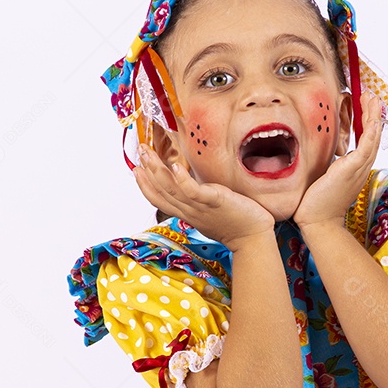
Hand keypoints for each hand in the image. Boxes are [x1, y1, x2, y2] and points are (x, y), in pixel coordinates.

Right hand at [133, 144, 274, 250]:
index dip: (145, 185)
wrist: (252, 237)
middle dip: (147, 171)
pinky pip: (194, 192)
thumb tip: (191, 187)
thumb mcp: (209, 210)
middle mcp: (189, 210)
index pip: (159, 199)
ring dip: (157, 171)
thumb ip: (197, 199)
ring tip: (148, 153)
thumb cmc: (234, 222)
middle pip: (161, 192)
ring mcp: (200, 207)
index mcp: (187, 212)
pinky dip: (183, 180)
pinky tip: (176, 166)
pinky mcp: (214, 202)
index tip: (135, 169)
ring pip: (172, 190)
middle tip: (139, 151)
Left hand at [294, 88, 382, 231]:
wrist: (317, 221)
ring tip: (371, 98)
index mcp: (354, 168)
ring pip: (372, 137)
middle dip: (371, 114)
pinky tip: (371, 117)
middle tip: (370, 96)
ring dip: (373, 116)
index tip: (360, 107)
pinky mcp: (353, 169)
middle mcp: (360, 167)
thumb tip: (321, 152)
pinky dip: (370, 130)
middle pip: (372, 135)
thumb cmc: (316, 203)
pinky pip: (367, 146)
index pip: (364, 141)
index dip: (365, 123)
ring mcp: (359, 168)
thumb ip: (326, 163)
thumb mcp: (323, 176)